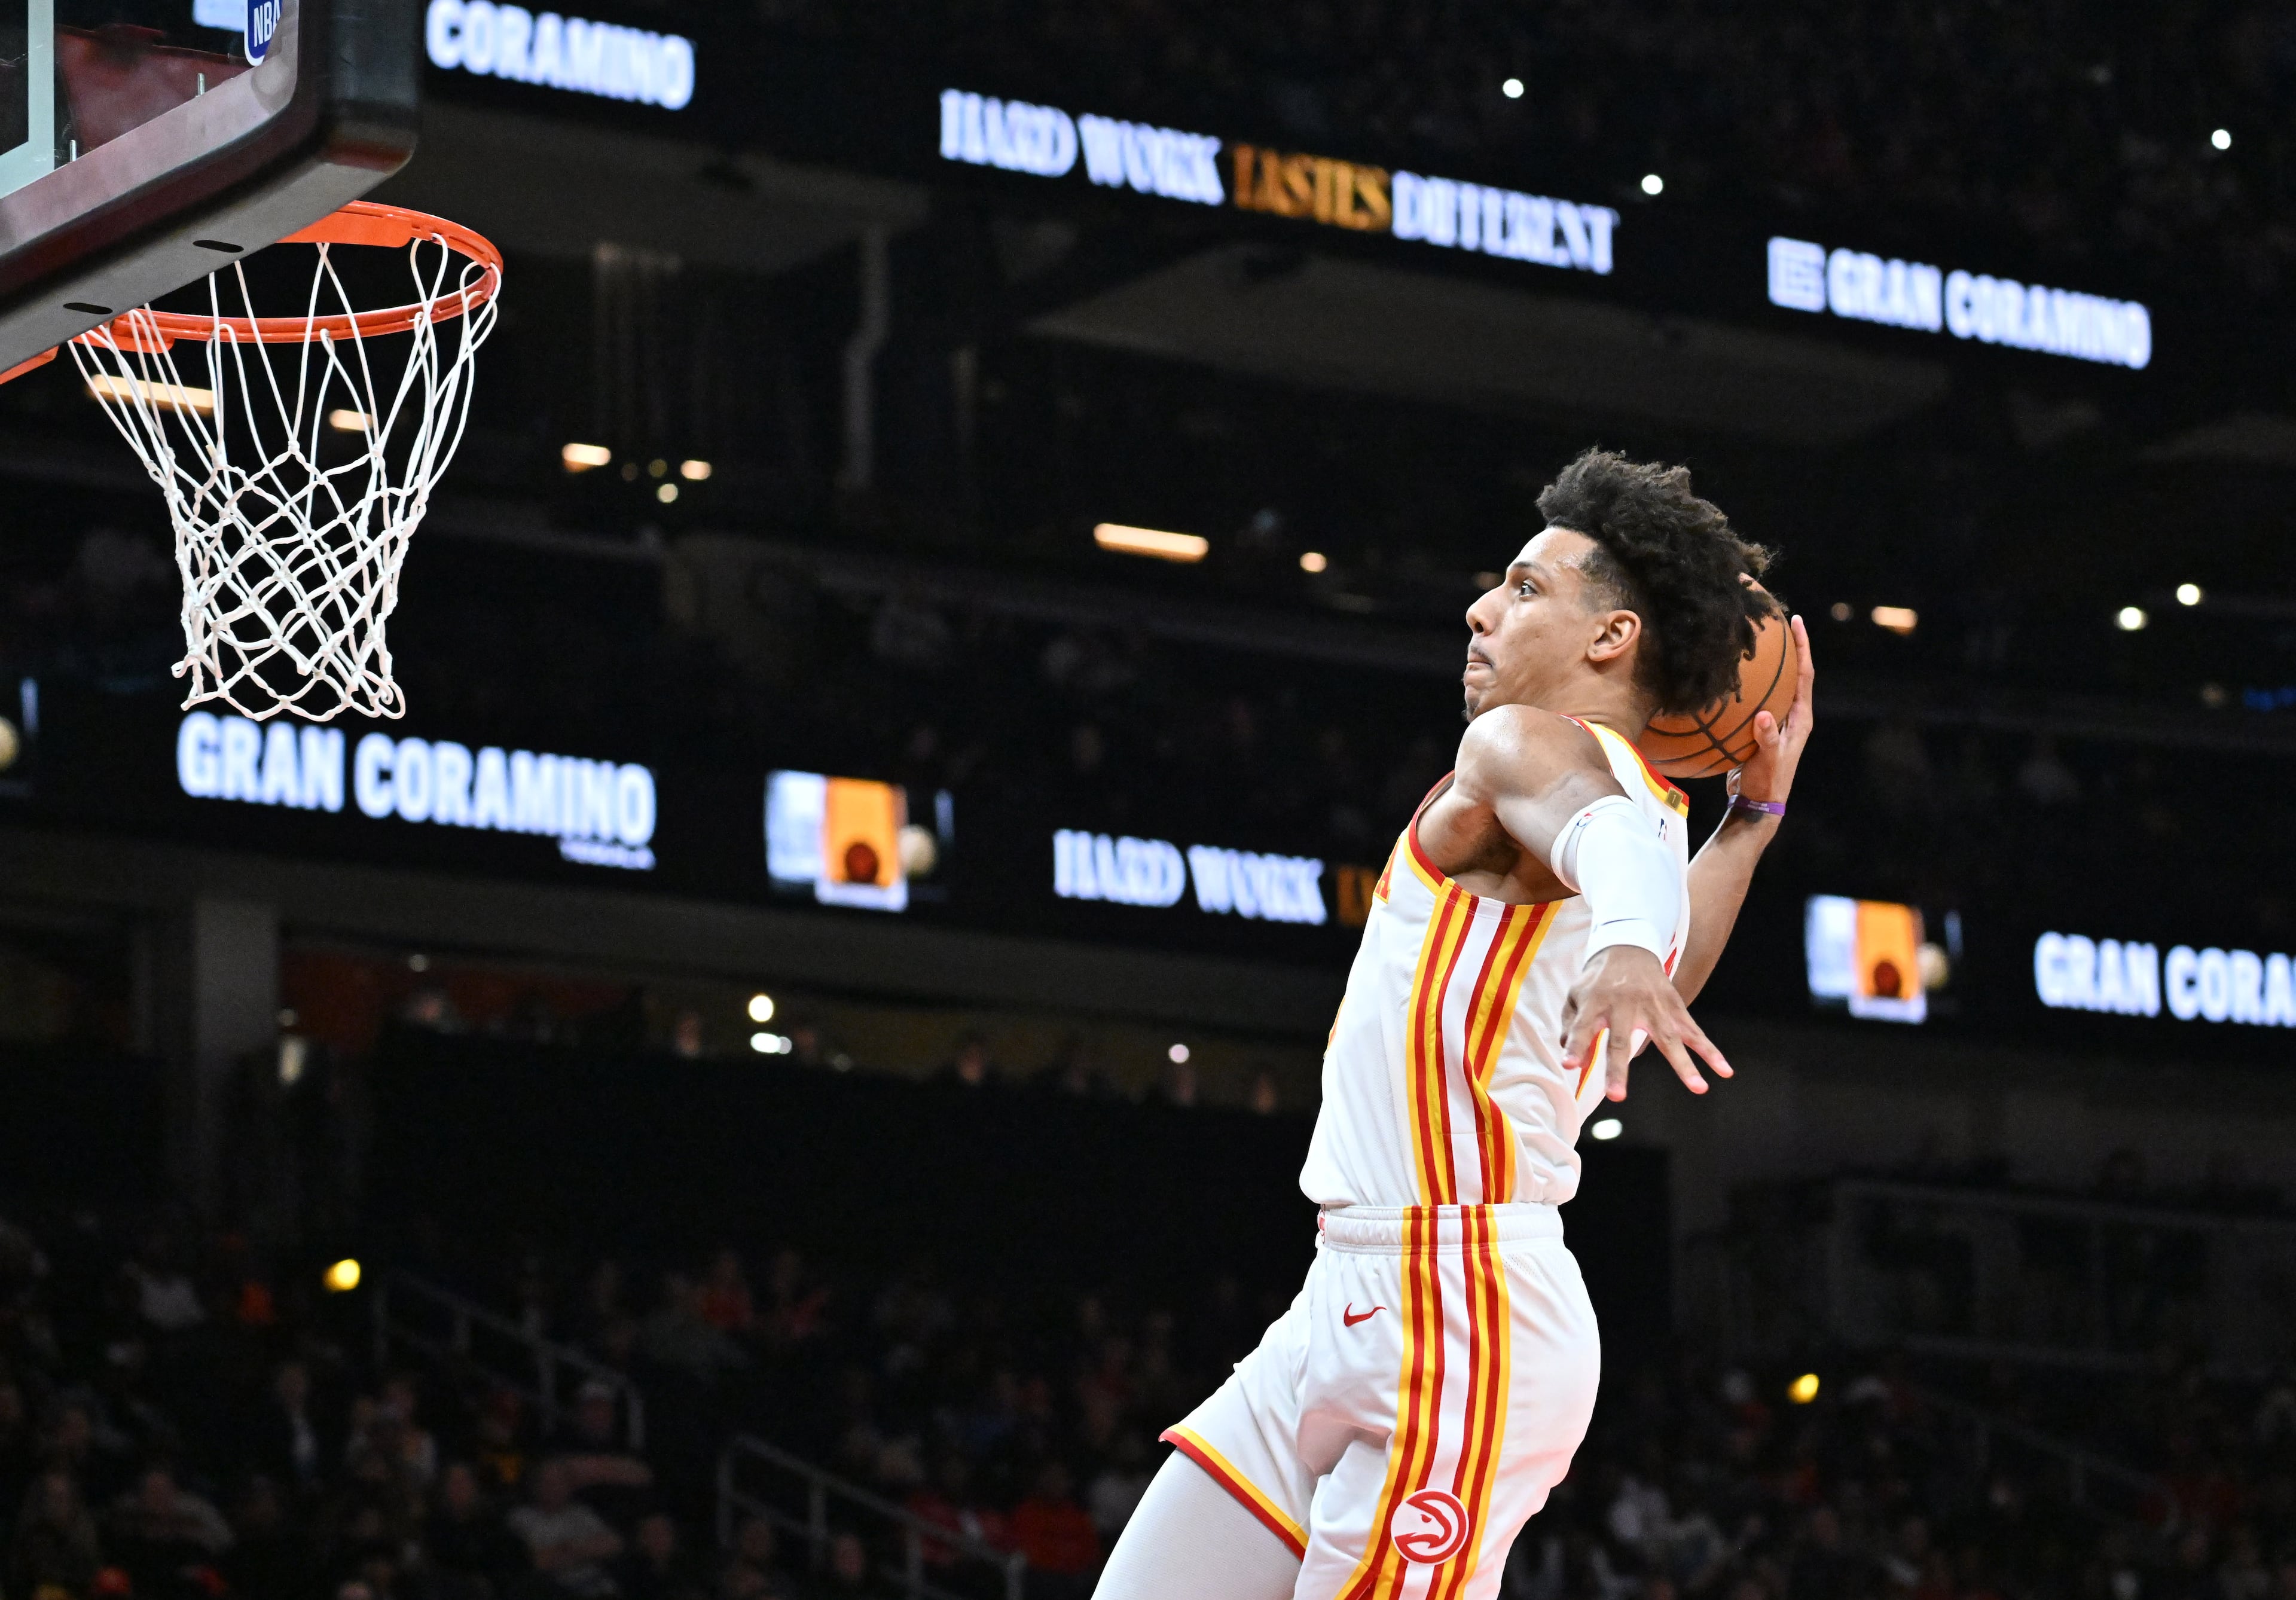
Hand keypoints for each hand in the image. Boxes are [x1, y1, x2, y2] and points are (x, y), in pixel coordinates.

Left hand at [1561, 946, 1732, 1099]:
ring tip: (1699, 1088)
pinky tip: (1724, 1071)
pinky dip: (1711, 1052)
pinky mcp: (1674, 1008)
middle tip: (1616, 1096)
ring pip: (1668, 1039)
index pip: (1581, 1027)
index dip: (1576, 1045)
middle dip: (1618, 1070)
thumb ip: (1571, 1028)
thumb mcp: (1576, 996)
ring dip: (1684, 1065)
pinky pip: (1694, 1032)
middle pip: (1621, 1041)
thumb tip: (1574, 1063)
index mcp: (1595, 1002)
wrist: (1628, 947)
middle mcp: (1624, 1005)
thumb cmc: (1598, 980)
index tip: (1570, 1065)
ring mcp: (1652, 1007)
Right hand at [1728, 613, 1814, 805]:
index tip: (1796, 622)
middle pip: (1794, 673)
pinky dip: (1750, 684)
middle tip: (1778, 623)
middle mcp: (1793, 715)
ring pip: (1776, 685)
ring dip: (1770, 664)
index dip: (1803, 647)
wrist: (1757, 802)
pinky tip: (1732, 677)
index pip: (1805, 674)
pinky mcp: (1762, 728)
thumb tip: (1764, 715)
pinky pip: (1758, 698)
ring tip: (1756, 642)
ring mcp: (1777, 722)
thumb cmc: (1767, 781)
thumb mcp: (1768, 759)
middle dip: (1789, 648)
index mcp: (1801, 718)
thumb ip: (1767, 737)